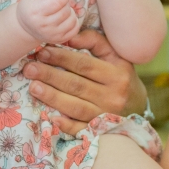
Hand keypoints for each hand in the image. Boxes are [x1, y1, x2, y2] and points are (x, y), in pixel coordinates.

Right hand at [14, 0, 81, 44]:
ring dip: (70, 12)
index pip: (58, 2)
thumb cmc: (30, 8)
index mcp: (36, 11)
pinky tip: (66, 19)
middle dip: (66, 3)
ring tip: (62, 10)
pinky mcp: (59, 40)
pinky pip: (75, 29)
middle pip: (66, 10)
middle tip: (60, 2)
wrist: (26, 27)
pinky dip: (73, 22)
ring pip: (72, 20)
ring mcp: (52, 34)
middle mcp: (44, 25)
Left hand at [23, 29, 140, 135]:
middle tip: (30, 69)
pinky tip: (52, 118)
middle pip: (76, 84)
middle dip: (50, 76)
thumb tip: (69, 37)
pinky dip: (67, 125)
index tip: (42, 52)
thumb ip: (95, 42)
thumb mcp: (115, 55)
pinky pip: (82, 129)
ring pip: (76, 106)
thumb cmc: (120, 76)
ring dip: (52, 97)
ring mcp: (107, 114)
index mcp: (117, 73)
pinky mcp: (101, 131)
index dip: (62, 58)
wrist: (138, 105)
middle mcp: (113, 95)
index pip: (84, 64)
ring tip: (33, 87)